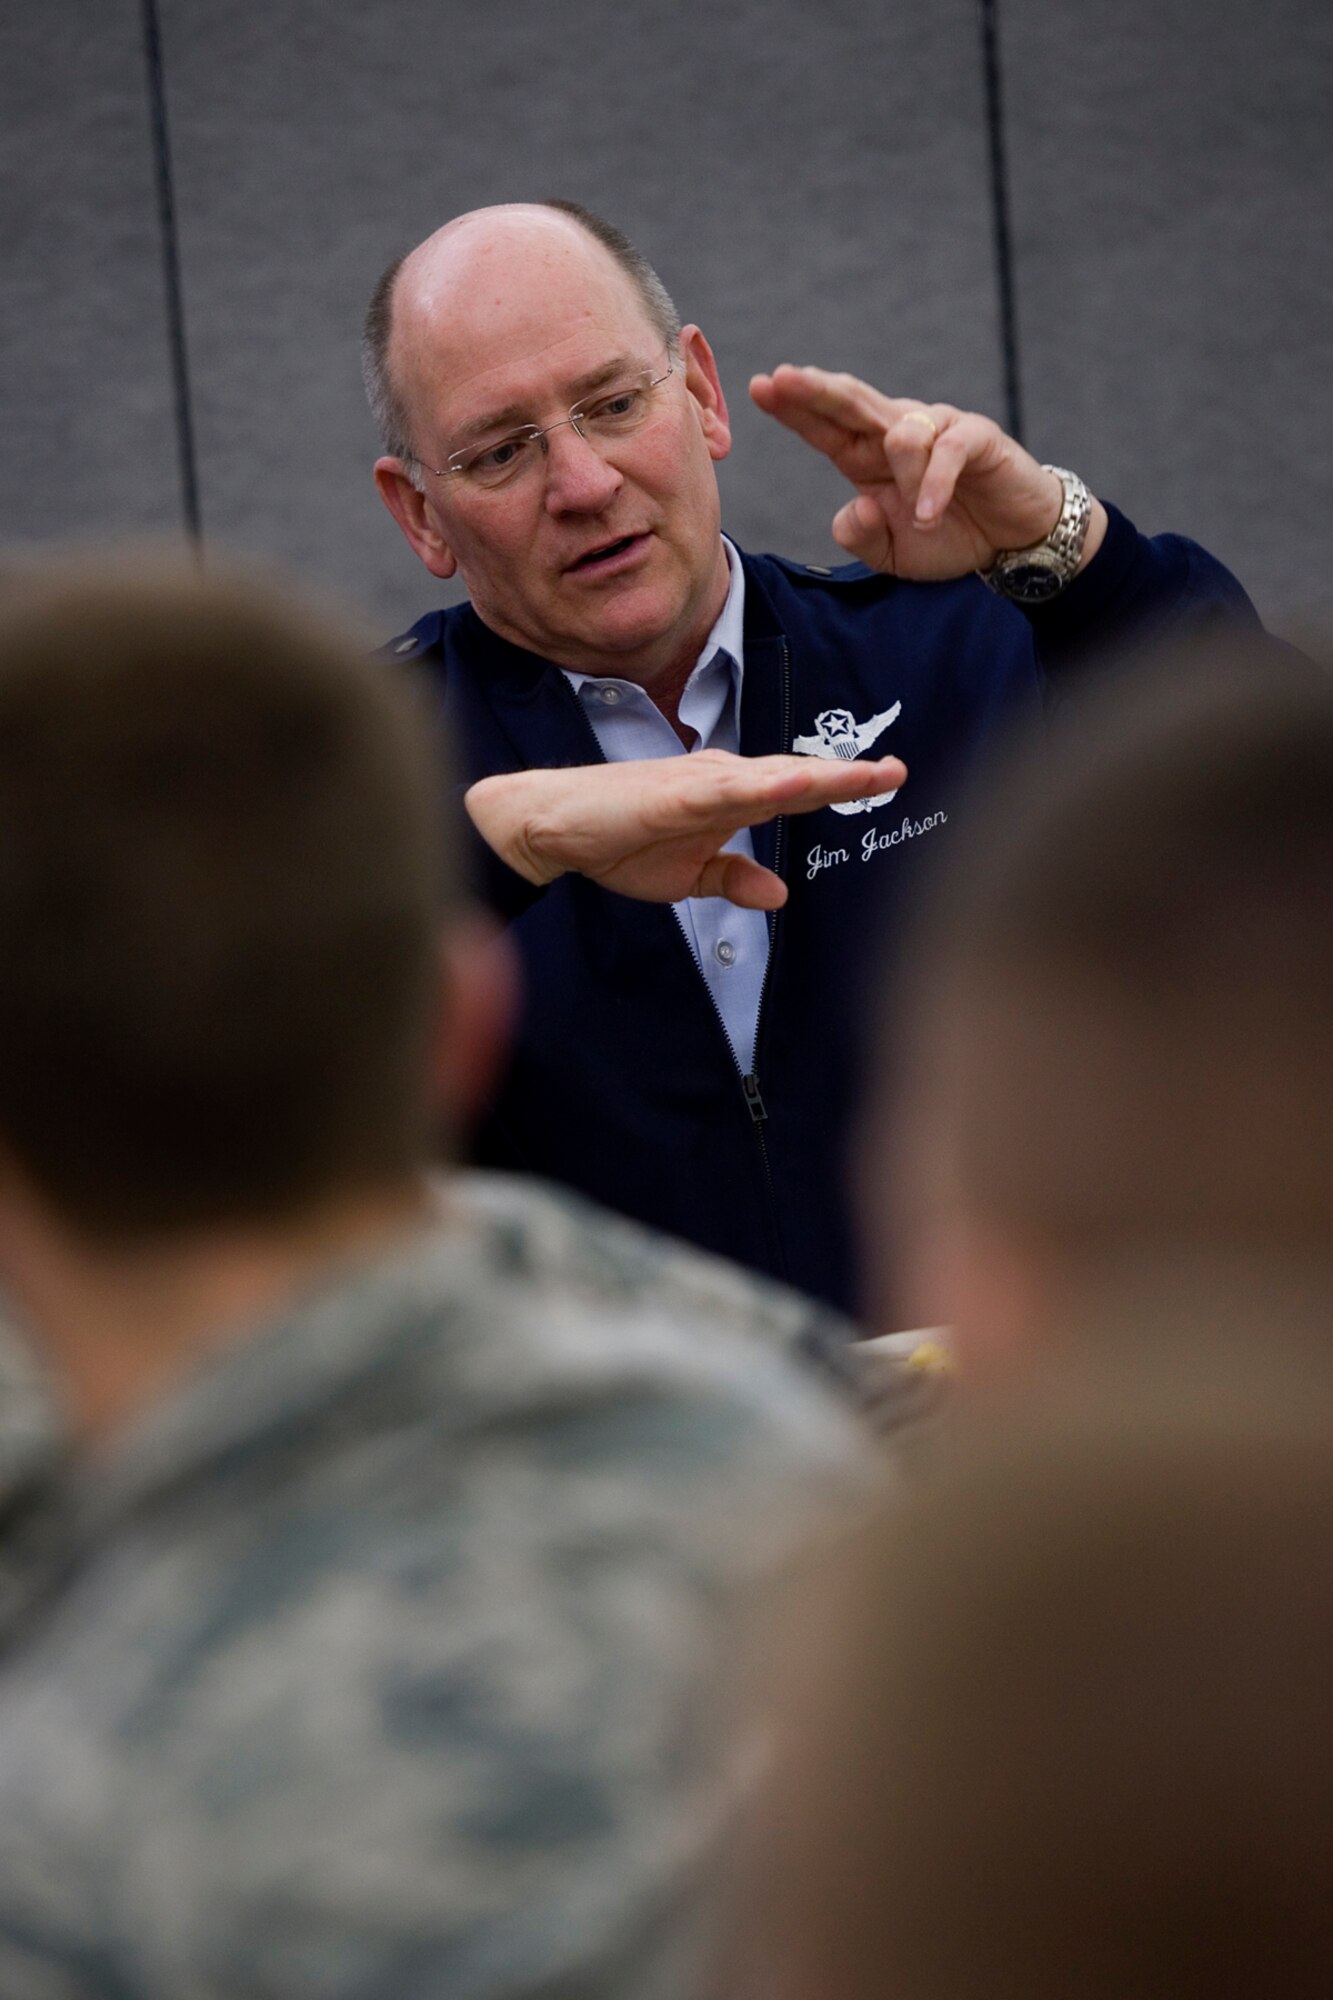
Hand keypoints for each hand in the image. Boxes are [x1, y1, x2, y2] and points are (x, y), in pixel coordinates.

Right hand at [465, 749, 907, 908]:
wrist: (550, 827)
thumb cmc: (616, 841)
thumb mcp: (687, 876)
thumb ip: (733, 878)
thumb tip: (780, 893)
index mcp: (727, 798)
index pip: (795, 791)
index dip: (840, 785)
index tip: (888, 777)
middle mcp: (719, 780)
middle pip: (792, 776)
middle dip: (844, 775)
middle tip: (895, 771)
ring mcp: (695, 785)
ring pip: (767, 777)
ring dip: (814, 776)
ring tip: (862, 774)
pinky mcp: (669, 797)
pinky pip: (722, 792)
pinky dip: (759, 787)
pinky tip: (791, 786)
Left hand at [749, 365, 1105, 580]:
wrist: (1012, 540)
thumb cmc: (948, 536)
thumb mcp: (892, 556)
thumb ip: (862, 538)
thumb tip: (851, 511)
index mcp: (866, 456)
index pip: (824, 425)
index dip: (794, 407)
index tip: (759, 387)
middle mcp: (896, 432)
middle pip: (850, 402)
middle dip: (815, 390)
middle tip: (783, 378)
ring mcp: (937, 429)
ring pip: (901, 432)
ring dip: (906, 481)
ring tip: (922, 520)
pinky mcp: (975, 437)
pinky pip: (947, 450)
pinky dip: (934, 486)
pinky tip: (929, 515)